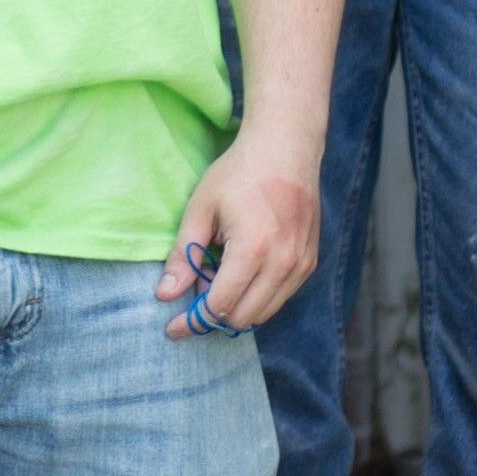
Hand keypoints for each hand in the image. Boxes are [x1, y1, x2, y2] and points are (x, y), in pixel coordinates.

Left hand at [159, 144, 321, 337]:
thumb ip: (184, 255)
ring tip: (218, 276)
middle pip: (243, 317)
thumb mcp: (200, 209)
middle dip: (214, 315)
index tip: (172, 328)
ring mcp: (301, 264)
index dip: (192, 321)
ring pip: (264, 312)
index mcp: (252, 250)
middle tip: (195, 292)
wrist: (286, 147)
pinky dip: (258, 295)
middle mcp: (282, 263)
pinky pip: (281, 296)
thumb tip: (165, 296)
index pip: (220, 306)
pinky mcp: (310, 261)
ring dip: (237, 307)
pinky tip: (242, 270)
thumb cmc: (238, 173)